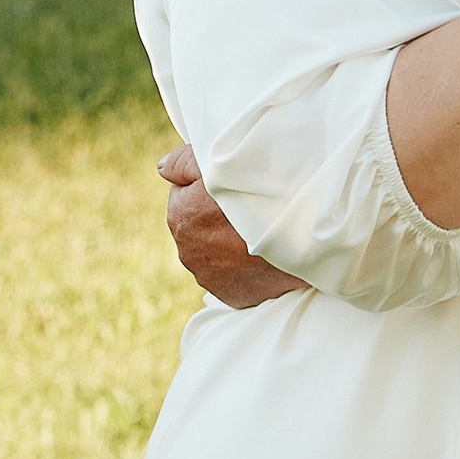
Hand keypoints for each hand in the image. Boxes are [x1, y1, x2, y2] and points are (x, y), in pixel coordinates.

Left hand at [163, 143, 304, 307]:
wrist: (297, 234)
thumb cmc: (256, 192)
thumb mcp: (215, 164)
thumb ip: (182, 163)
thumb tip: (162, 169)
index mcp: (180, 216)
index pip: (184, 194)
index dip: (208, 187)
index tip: (231, 187)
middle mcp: (188, 251)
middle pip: (200, 226)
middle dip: (218, 218)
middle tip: (248, 208)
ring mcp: (210, 277)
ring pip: (217, 252)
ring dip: (231, 243)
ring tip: (258, 230)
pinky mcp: (232, 296)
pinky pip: (234, 277)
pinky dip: (245, 267)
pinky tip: (263, 254)